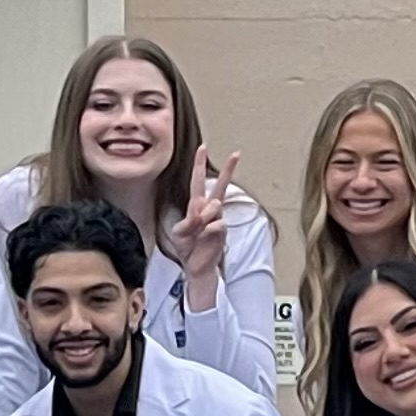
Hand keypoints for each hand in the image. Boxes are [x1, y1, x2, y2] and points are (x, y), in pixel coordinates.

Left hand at [170, 146, 238, 303]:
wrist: (196, 268)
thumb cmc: (187, 248)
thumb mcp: (179, 233)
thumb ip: (187, 221)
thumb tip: (201, 214)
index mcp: (196, 206)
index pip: (198, 182)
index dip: (199, 165)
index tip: (203, 147)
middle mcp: (209, 210)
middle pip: (220, 186)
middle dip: (228, 170)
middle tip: (236, 153)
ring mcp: (218, 219)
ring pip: (214, 206)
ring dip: (203, 216)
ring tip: (198, 230)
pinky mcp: (222, 231)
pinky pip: (217, 224)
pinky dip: (208, 231)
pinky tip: (204, 238)